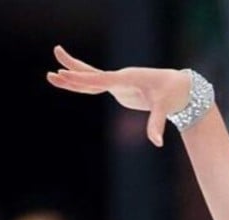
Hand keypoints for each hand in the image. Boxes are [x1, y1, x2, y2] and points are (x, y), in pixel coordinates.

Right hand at [45, 45, 190, 146]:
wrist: (178, 86)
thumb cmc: (172, 94)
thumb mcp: (165, 108)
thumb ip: (157, 124)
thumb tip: (157, 143)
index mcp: (128, 78)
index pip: (102, 78)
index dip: (84, 78)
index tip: (66, 74)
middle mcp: (119, 78)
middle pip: (91, 74)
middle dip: (72, 71)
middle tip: (53, 67)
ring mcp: (117, 83)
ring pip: (90, 78)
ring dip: (72, 76)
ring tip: (51, 74)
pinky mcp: (118, 89)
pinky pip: (95, 85)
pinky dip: (82, 85)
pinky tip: (68, 81)